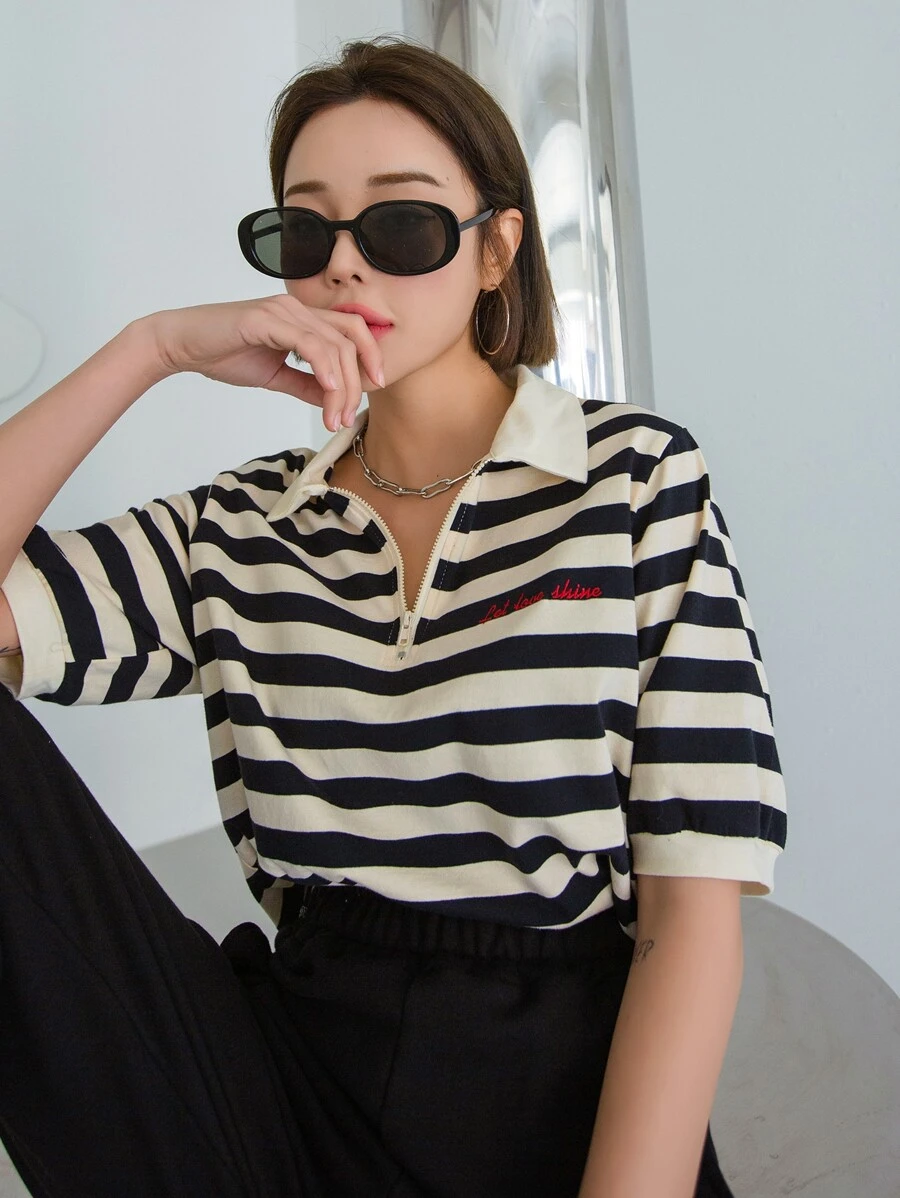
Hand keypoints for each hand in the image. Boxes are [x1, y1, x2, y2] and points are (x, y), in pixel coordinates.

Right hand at [141, 294, 384, 430]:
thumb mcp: (275, 376)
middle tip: (347, 418)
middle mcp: (297, 308)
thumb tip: (333, 400)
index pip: (352, 331)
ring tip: (333, 418)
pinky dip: (324, 369)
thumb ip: (305, 385)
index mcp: (302, 318)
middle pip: (350, 340)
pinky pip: (309, 343)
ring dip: (341, 387)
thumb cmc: (224, 354)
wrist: (182, 345)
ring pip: (333, 346)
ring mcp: (283, 310)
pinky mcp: (266, 319)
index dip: (370, 357)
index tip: (373, 390)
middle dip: (357, 384)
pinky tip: (328, 392)